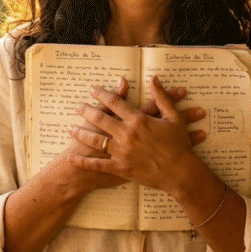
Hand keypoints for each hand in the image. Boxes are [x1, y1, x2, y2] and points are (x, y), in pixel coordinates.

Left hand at [66, 75, 206, 193]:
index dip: (102, 94)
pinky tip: (71, 158)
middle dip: (86, 111)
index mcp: (138, 120)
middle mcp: (126, 134)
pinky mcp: (120, 168)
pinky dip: (83, 162)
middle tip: (77, 106)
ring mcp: (122, 152)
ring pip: (95, 140)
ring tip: (69, 128)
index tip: (92, 90)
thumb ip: (162, 97)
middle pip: (100, 119)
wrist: (181, 172)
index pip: (115, 102)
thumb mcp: (173, 117)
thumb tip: (154, 78)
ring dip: (80, 133)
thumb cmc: (179, 144)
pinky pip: (97, 165)